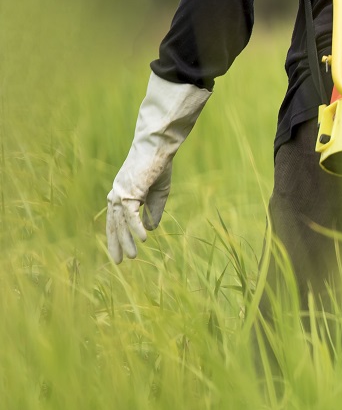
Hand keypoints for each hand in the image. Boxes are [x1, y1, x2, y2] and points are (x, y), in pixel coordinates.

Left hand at [105, 73, 209, 263]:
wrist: (158, 146)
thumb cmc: (159, 165)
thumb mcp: (158, 193)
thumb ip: (153, 210)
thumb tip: (150, 229)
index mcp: (122, 194)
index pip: (116, 220)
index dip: (118, 236)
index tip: (122, 252)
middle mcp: (116, 195)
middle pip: (114, 225)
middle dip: (116, 244)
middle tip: (120, 262)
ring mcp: (120, 193)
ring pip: (120, 223)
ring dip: (126, 240)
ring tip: (131, 257)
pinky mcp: (129, 191)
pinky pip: (131, 215)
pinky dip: (136, 228)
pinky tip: (144, 239)